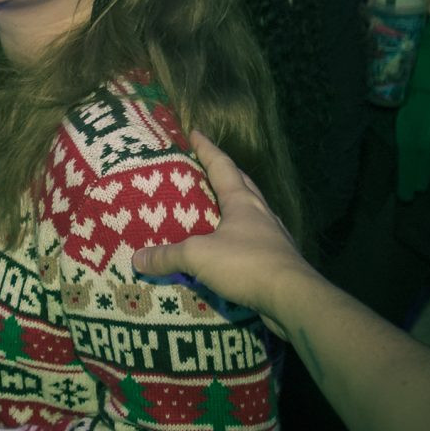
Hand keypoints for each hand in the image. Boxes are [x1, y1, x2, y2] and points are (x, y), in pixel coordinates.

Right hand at [133, 131, 310, 342]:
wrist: (292, 298)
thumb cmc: (246, 263)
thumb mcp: (198, 256)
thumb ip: (167, 255)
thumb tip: (137, 259)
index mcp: (243, 202)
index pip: (222, 166)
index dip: (207, 149)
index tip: (195, 133)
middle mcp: (261, 213)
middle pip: (242, 184)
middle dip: (224, 173)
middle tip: (206, 167)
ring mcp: (273, 237)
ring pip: (251, 212)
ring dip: (234, 205)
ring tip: (216, 206)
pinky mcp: (277, 261)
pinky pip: (254, 239)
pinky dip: (239, 236)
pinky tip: (230, 246)